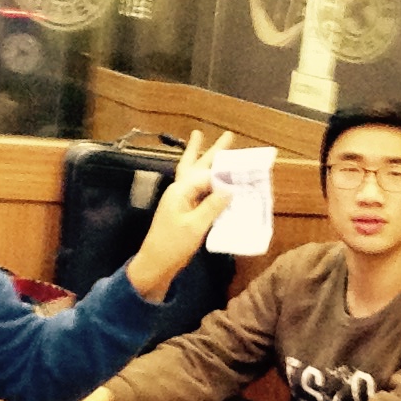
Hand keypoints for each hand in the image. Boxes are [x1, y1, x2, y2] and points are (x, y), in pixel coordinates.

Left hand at [127, 130, 234, 300]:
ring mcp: (180, 200)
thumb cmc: (172, 245)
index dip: (226, 172)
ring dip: (203, 159)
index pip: (207, 174)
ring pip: (194, 174)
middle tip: (228, 135)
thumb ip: (212, 206)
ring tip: (205, 140)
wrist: (155, 265)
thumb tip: (230, 189)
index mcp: (180, 191)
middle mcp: (179, 191)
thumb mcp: (195, 226)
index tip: (246, 170)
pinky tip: (213, 178)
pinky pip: (198, 190)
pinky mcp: (184, 211)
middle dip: (212, 150)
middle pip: (197, 165)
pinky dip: (206, 181)